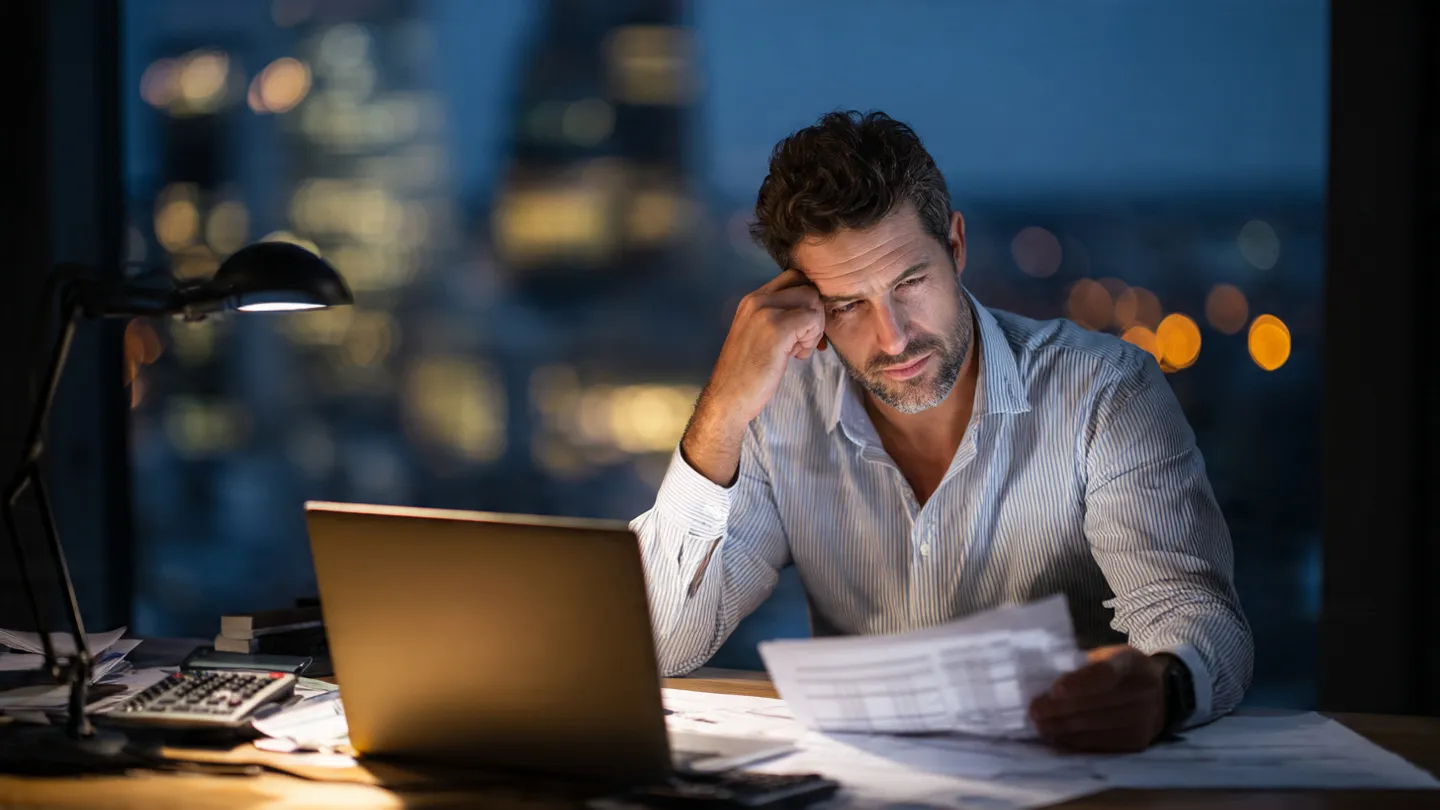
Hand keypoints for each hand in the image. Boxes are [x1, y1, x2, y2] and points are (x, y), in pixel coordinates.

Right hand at [682, 269, 825, 484]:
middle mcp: (757, 299)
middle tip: (803, 339)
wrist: (728, 397)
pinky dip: (812, 339)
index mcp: (752, 299)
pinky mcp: (777, 329)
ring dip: (814, 327)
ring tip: (798, 349)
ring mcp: (766, 313)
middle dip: (814, 312)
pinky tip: (797, 356)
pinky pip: (812, 320)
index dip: (806, 299)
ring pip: (812, 302)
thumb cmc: (745, 373)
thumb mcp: (756, 334)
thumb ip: (777, 316)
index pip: (793, 277)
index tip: (802, 324)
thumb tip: (811, 310)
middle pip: (807, 286)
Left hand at [1028, 645, 1166, 752]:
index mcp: (1132, 662)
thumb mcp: (1109, 656)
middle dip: (1060, 710)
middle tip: (1035, 711)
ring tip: (1041, 726)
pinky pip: (1101, 744)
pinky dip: (1076, 742)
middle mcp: (1143, 691)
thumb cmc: (1123, 672)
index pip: (1106, 673)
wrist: (1162, 695)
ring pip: (1096, 727)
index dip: (1080, 683)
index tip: (1055, 690)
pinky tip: (1058, 738)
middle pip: (1096, 704)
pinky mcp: (1138, 741)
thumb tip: (1044, 679)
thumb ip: (1083, 666)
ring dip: (1063, 728)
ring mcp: (1144, 719)